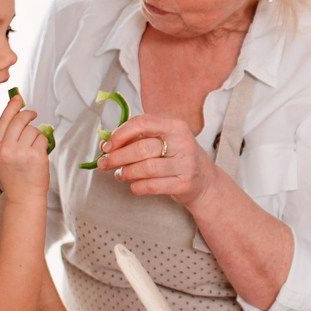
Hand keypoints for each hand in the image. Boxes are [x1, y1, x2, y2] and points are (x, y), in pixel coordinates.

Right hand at [0, 93, 50, 203]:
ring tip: (33, 148)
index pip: (4, 120)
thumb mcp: (2, 156)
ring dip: (36, 134)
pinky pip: (42, 139)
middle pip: (19, 120)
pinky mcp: (35, 156)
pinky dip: (43, 143)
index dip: (12, 107)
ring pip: (32, 129)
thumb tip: (18, 116)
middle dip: (28, 114)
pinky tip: (39, 153)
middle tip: (33, 114)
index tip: (18, 98)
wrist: (23, 196)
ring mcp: (21, 152)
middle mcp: (6, 148)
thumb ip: (8, 138)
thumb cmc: (15, 176)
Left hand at [102, 114, 217, 206]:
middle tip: (105, 163)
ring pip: (146, 168)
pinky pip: (152, 186)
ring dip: (126, 172)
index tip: (107, 145)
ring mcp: (185, 164)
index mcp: (175, 125)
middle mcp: (183, 143)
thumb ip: (138, 138)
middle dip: (118, 157)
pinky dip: (137, 187)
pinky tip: (133, 185)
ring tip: (121, 174)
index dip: (120, 134)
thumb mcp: (164, 140)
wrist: (204, 181)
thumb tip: (107, 144)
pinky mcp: (184, 184)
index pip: (142, 123)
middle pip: (142, 148)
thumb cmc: (177, 157)